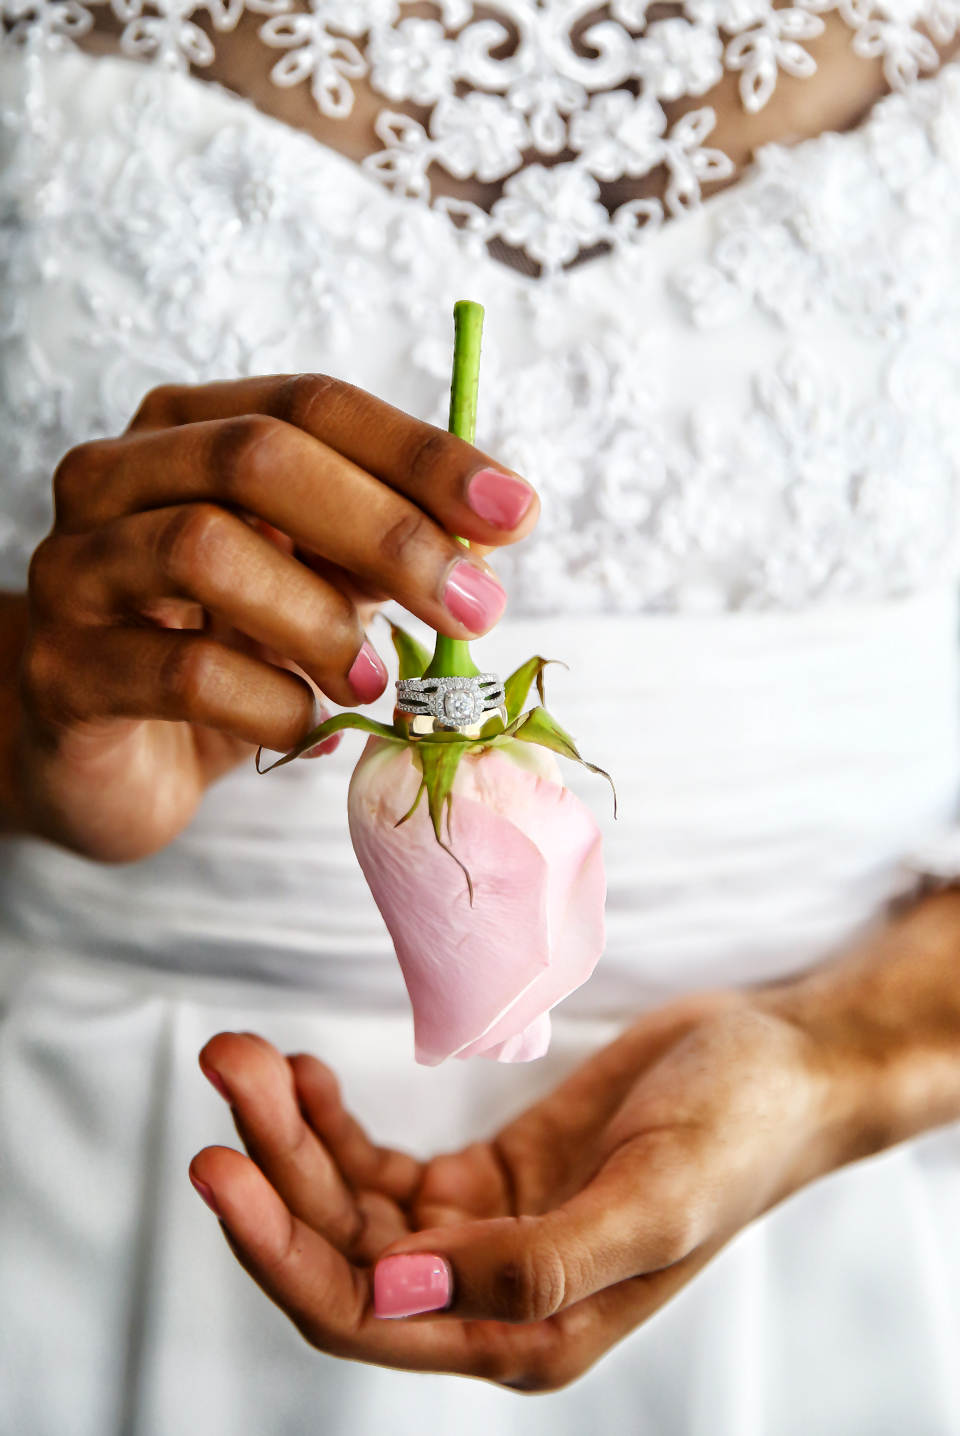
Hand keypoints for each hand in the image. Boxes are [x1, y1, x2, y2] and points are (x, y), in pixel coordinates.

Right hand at [10, 375, 535, 857]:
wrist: (105, 755)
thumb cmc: (217, 651)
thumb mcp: (308, 584)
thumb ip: (375, 549)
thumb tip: (487, 538)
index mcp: (184, 431)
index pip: (311, 405)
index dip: (420, 453)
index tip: (515, 512)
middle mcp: (116, 479)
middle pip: (258, 458)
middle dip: (388, 531)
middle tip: (474, 606)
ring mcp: (77, 570)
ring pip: (206, 549)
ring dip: (323, 623)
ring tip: (374, 681)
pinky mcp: (65, 671)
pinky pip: (186, 672)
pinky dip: (275, 704)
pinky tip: (308, 726)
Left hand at [189, 893, 959, 1389]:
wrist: (779, 1065)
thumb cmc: (737, 1133)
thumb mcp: (652, 1202)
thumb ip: (531, 1267)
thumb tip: (394, 1295)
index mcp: (527, 1334)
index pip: (363, 1315)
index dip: (280, 1250)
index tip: (220, 1166)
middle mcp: (488, 1296)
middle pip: (338, 1249)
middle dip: (271, 1165)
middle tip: (229, 1061)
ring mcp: (481, 1233)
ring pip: (347, 1203)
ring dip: (290, 1133)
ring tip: (245, 1051)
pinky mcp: (483, 1177)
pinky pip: (379, 1166)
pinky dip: (331, 1123)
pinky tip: (305, 1074)